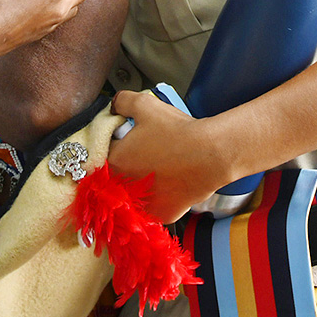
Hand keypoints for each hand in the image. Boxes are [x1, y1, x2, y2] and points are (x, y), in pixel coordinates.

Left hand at [107, 89, 228, 221]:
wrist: (211, 154)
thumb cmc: (178, 132)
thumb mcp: (145, 104)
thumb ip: (122, 101)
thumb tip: (114, 105)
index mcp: (115, 161)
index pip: (105, 153)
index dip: (118, 143)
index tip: (130, 139)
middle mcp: (124, 188)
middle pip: (119, 175)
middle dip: (130, 163)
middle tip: (148, 151)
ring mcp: (144, 204)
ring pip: (137, 193)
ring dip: (143, 182)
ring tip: (162, 165)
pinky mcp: (163, 214)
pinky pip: (156, 205)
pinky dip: (162, 195)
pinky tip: (172, 181)